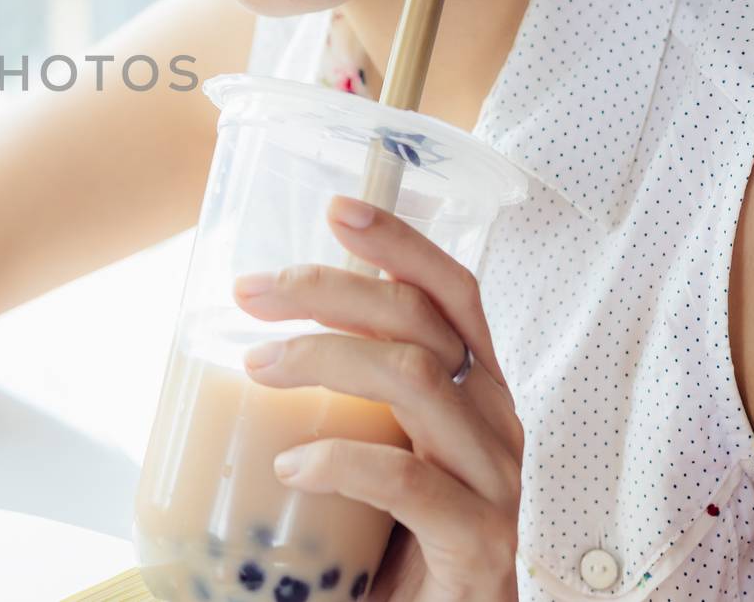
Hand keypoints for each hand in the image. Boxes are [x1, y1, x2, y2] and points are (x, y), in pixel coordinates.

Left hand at [231, 195, 522, 601]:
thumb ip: (357, 397)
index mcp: (482, 394)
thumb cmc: (408, 541)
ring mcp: (500, 485)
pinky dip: (341, 460)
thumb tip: (259, 340)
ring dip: (324, 357)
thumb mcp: (386, 449)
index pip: (455, 295)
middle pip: (425, 322)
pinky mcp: (481, 545)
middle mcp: (502, 427)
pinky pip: (410, 482)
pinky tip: (290, 465)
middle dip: (331, 290)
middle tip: (251, 292)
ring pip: (416, 381)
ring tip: (256, 367)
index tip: (335, 208)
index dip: (401, 244)